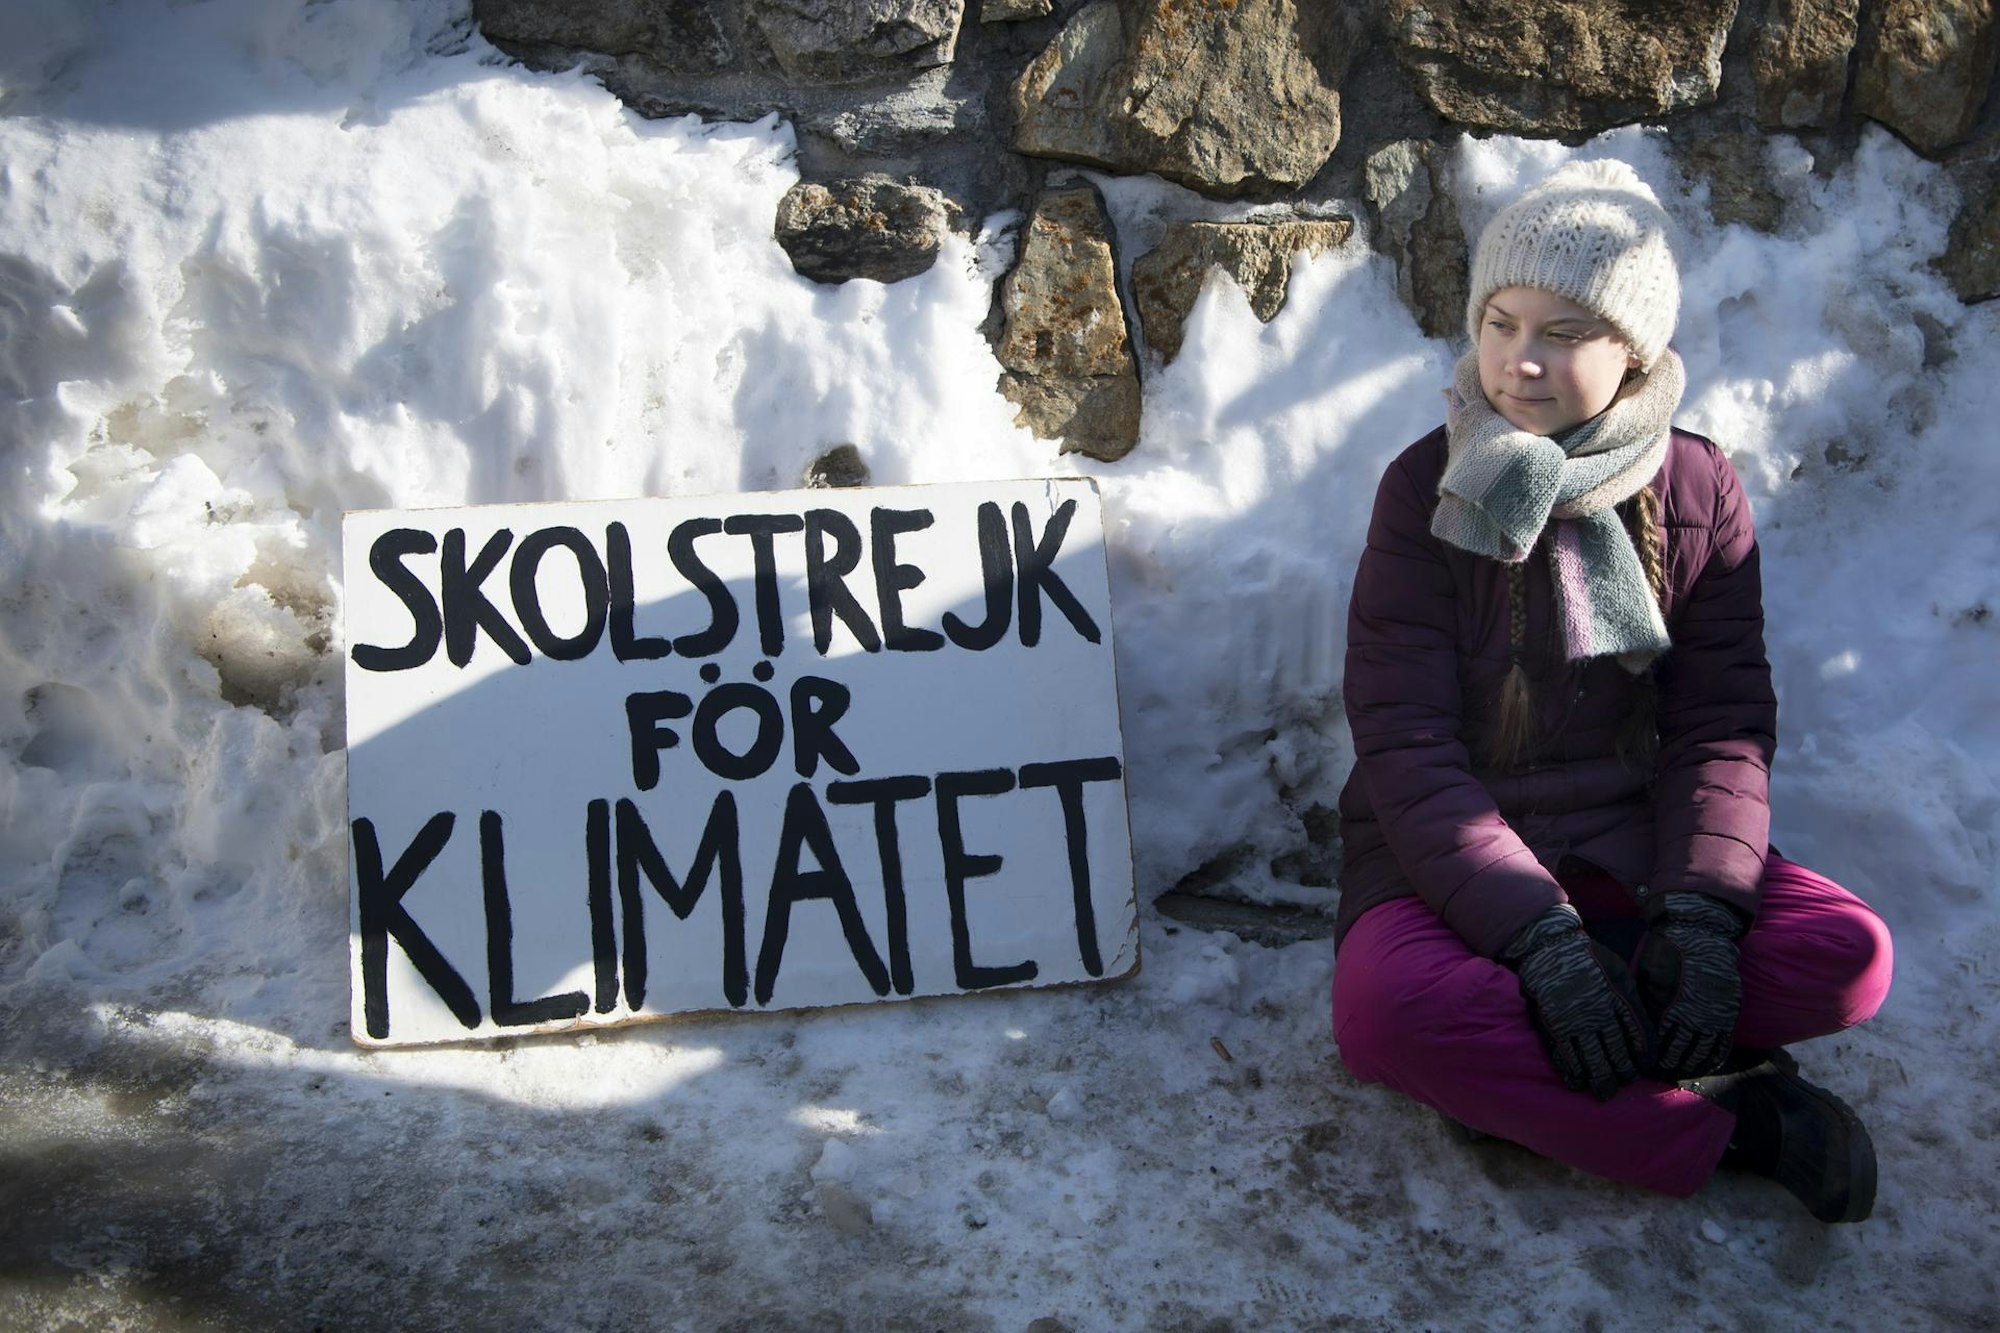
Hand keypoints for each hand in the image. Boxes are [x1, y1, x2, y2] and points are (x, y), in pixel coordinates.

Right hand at [1504, 905, 1650, 1100]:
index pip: (1639, 1036)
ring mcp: (1576, 1023)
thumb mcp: (1619, 971)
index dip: (1644, 1055)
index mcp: (1619, 1000)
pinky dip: (1572, 1071)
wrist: (1550, 948)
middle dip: (1623, 1073)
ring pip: (1592, 1059)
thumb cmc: (1589, 958)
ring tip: (1604, 1092)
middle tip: (1624, 1083)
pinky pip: (1565, 1055)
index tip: (1645, 1066)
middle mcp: (1600, 1015)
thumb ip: (1631, 999)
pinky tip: (1576, 1082)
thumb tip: (1644, 1027)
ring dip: (1599, 1079)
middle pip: (1616, 1053)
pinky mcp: (1554, 1026)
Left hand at [1635, 892, 1745, 1080]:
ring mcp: (1714, 1016)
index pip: (1660, 1044)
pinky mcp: (1729, 1011)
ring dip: (1692, 1066)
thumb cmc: (1666, 952)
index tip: (1644, 1068)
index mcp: (1670, 1008)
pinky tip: (1707, 1064)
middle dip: (1670, 1067)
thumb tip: (1641, 1029)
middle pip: (1681, 1053)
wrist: (1701, 933)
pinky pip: (1723, 1043)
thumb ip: (1646, 1004)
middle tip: (1661, 1076)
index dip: (1652, 1058)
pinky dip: (1715, 1057)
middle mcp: (1694, 1017)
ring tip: (1681, 1073)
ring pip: (1703, 1053)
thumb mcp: (1647, 976)